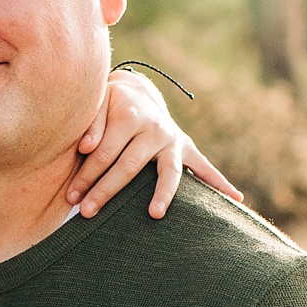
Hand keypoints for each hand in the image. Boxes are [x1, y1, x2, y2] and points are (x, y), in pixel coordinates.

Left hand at [67, 70, 243, 220]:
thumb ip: (90, 125)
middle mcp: (155, 127)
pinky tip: (236, 199)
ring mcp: (173, 139)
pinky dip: (220, 183)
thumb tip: (85, 148)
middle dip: (106, 191)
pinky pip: (204, 168)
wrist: (136, 92)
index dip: (86, 176)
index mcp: (130, 116)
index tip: (71, 197)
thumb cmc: (109, 105)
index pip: (104, 153)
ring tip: (156, 214)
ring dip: (162, 195)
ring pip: (168, 172)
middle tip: (86, 213)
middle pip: (129, 166)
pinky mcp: (186, 148)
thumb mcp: (97, 105)